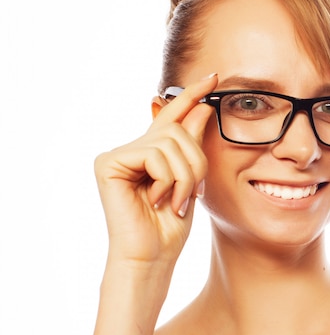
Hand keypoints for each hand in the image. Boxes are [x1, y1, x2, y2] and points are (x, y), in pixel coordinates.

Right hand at [94, 75, 216, 266]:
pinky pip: (155, 155)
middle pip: (178, 131)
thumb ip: (192, 146)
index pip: (173, 116)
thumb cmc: (170, 226)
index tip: (214, 78)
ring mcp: (118, 154)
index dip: (193, 96)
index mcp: (151, 152)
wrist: (152, 257)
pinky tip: (155, 200)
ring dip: (184, 177)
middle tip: (191, 195)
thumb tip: (202, 108)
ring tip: (175, 201)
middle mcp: (132, 148)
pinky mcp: (109, 162)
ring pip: (170, 142)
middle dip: (196, 164)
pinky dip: (166, 181)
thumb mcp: (190, 181)